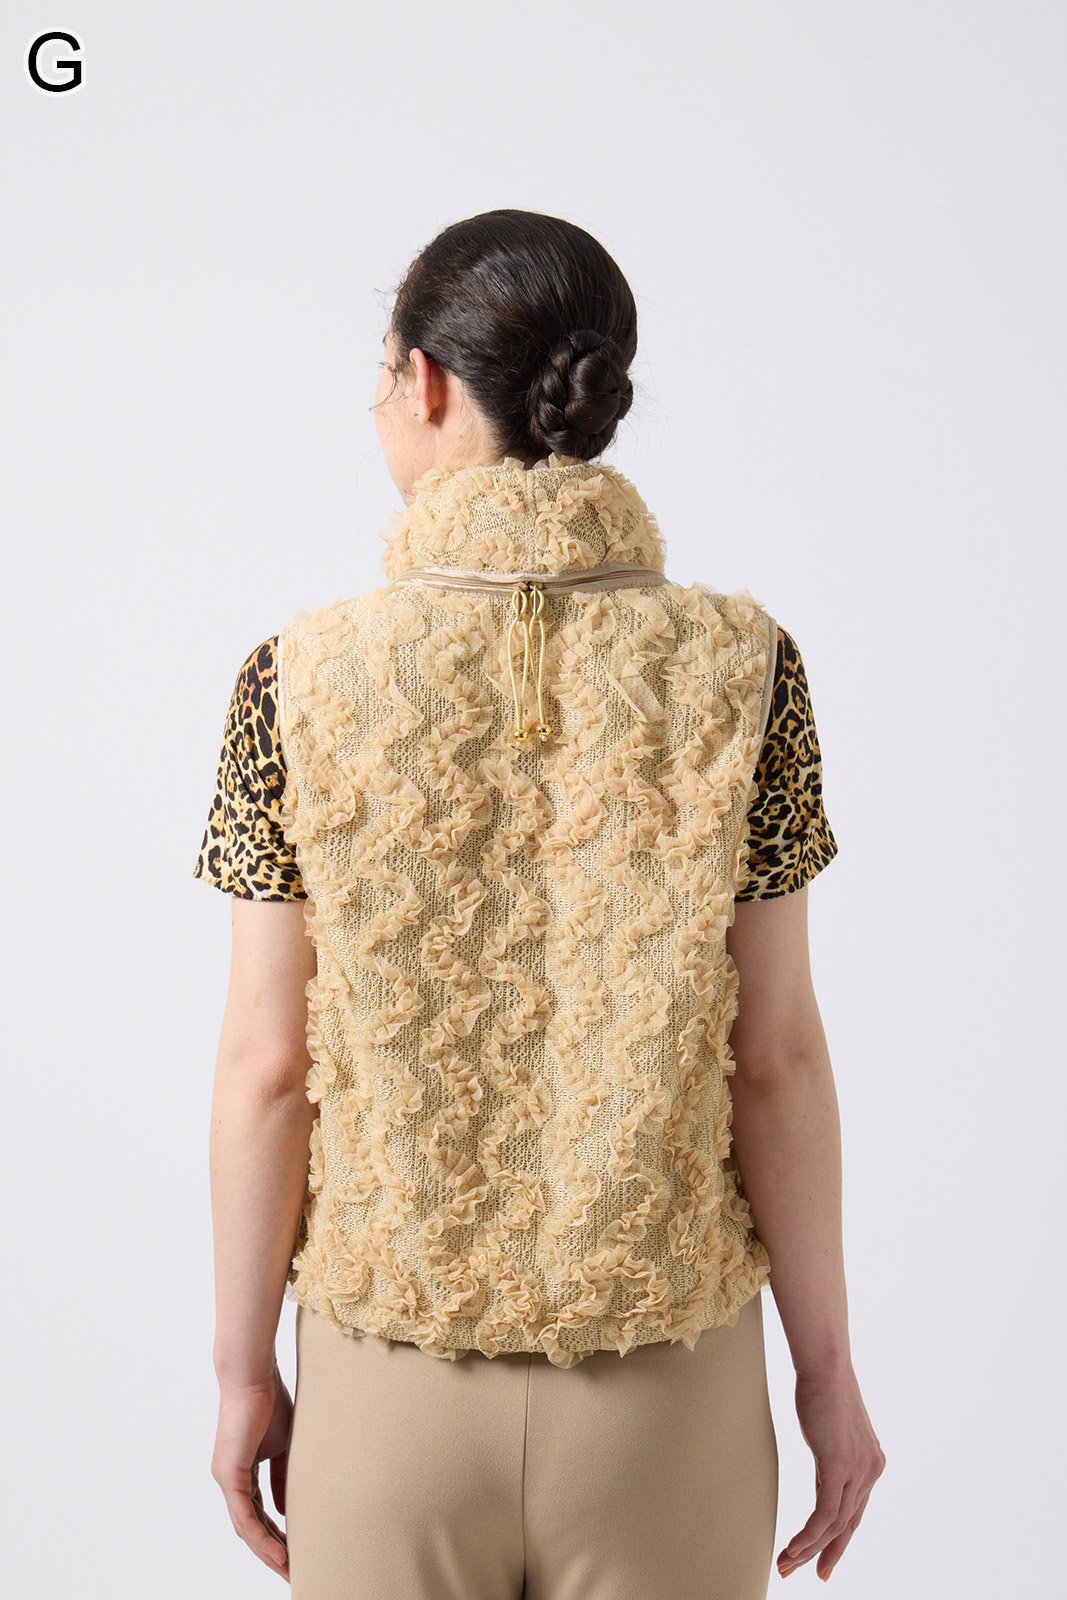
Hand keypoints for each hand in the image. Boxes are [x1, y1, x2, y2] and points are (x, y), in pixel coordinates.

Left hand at [211, 1362, 292, 1580]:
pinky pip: (244, 1516)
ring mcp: (227, 1478)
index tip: (296, 1551)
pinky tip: (278, 1551)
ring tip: (288, 1568)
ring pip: (246, 1527)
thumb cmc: (270, 1401)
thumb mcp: (285, 1446)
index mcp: (242, 1471)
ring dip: (267, 1551)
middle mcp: (230, 1479)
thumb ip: (284, 1477)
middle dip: (272, 1551)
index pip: (258, 1512)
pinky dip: (261, 1536)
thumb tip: (287, 1510)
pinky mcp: (229, 1474)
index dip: (276, 1534)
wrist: (253, 1376)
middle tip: (293, 1571)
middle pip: (250, 1527)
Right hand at [776, 1365, 885, 1581]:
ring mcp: (858, 1471)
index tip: (823, 1563)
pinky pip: (825, 1514)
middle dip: (824, 1554)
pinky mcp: (840, 1467)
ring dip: (808, 1549)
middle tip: (803, 1574)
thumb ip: (833, 1457)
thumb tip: (825, 1473)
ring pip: (834, 1525)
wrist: (826, 1366)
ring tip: (786, 1564)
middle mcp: (870, 1472)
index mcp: (871, 1464)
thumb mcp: (832, 1432)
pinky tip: (793, 1548)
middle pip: (847, 1526)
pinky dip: (808, 1536)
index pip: (855, 1513)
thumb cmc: (824, 1389)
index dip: (839, 1541)